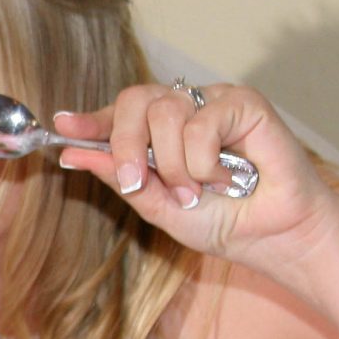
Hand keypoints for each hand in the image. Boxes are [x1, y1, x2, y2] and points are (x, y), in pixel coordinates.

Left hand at [52, 83, 338, 268]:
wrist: (274, 237)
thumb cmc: (225, 222)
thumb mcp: (160, 208)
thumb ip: (121, 179)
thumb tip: (73, 155)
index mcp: (162, 134)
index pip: (119, 114)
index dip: (90, 120)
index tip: (64, 128)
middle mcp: (185, 111)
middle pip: (134, 101)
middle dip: (126, 145)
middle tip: (135, 183)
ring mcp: (213, 103)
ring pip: (166, 111)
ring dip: (174, 164)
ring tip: (198, 191)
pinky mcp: (243, 103)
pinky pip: (202, 121)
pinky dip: (205, 159)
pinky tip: (227, 177)